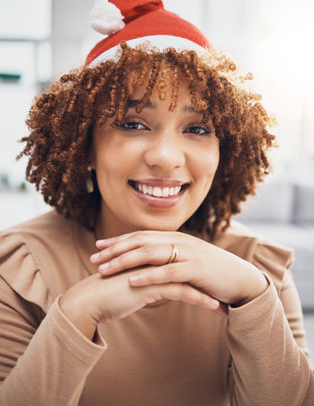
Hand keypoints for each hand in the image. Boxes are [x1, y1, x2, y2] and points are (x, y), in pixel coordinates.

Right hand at [60, 263, 222, 340]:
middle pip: (188, 267)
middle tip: (224, 291)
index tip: (210, 285)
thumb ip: (143, 281)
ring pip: (188, 278)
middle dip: (207, 281)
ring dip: (209, 292)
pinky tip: (214, 307)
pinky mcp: (150, 285)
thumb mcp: (129, 285)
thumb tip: (156, 287)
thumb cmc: (105, 295)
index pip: (179, 262)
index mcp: (148, 258)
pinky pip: (181, 291)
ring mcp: (152, 271)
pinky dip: (200, 299)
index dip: (195, 274)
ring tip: (224, 304)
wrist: (86, 302)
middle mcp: (152, 260)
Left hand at [91, 230, 267, 307]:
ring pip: (149, 253)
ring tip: (104, 270)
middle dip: (115, 250)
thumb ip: (169, 258)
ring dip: (124, 261)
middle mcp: (179, 240)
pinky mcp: (196, 269)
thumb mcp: (187, 261)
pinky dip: (147, 275)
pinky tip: (130, 281)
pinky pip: (167, 271)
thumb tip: (148, 262)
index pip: (141, 235)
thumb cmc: (211, 273)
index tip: (99, 246)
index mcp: (175, 237)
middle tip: (93, 259)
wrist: (240, 279)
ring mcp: (188, 253)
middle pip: (140, 241)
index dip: (118, 240)